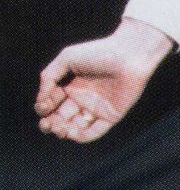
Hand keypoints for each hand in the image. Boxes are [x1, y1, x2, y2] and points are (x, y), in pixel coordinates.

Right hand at [34, 17, 174, 141]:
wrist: (129, 55)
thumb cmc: (98, 52)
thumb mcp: (67, 58)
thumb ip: (48, 77)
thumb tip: (40, 101)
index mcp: (71, 85)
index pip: (51, 103)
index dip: (44, 107)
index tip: (45, 103)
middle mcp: (82, 98)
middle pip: (59, 118)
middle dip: (49, 124)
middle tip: (47, 123)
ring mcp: (96, 108)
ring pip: (74, 128)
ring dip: (62, 132)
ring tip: (59, 127)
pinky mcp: (110, 117)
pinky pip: (93, 132)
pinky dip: (80, 136)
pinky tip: (71, 131)